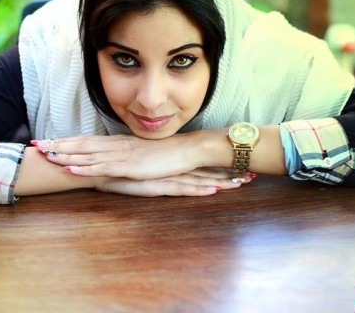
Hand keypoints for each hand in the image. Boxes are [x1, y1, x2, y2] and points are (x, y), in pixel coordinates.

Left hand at [32, 134, 199, 179]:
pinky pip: (102, 168)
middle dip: (57, 145)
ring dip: (65, 155)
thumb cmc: (166, 153)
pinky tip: (70, 169)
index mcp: (117, 142)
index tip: (47, 141)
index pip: (86, 139)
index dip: (66, 140)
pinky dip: (85, 169)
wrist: (186, 150)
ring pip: (87, 155)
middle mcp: (115, 145)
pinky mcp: (129, 167)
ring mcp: (121, 155)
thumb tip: (112, 158)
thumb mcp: (141, 152)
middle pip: (81, 144)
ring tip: (45, 155)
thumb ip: (125, 154)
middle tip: (36, 145)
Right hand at [94, 168, 250, 196]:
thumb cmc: (120, 167)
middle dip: (231, 173)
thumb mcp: (144, 168)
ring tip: (243, 183)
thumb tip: (168, 168)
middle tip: (254, 175)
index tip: (241, 167)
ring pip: (201, 180)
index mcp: (174, 164)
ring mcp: (167, 177)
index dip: (222, 167)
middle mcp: (174, 169)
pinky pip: (182, 189)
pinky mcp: (157, 185)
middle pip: (208, 172)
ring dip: (223, 181)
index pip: (203, 166)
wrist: (100, 167)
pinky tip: (213, 190)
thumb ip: (157, 168)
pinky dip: (199, 189)